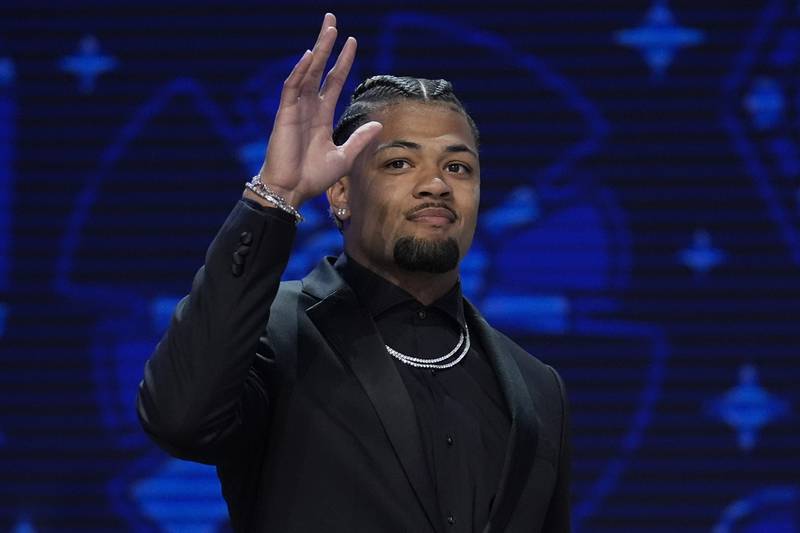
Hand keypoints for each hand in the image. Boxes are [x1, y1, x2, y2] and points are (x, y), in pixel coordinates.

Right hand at [254, 13, 381, 207]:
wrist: (292, 191)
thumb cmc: (313, 178)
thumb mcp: (344, 157)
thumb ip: (359, 139)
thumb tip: (378, 124)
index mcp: (322, 116)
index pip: (334, 81)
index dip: (343, 61)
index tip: (352, 42)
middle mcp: (309, 108)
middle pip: (319, 68)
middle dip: (327, 44)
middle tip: (332, 20)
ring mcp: (296, 109)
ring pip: (307, 72)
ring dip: (318, 51)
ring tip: (329, 29)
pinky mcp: (285, 116)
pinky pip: (292, 88)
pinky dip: (300, 71)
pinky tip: (310, 56)